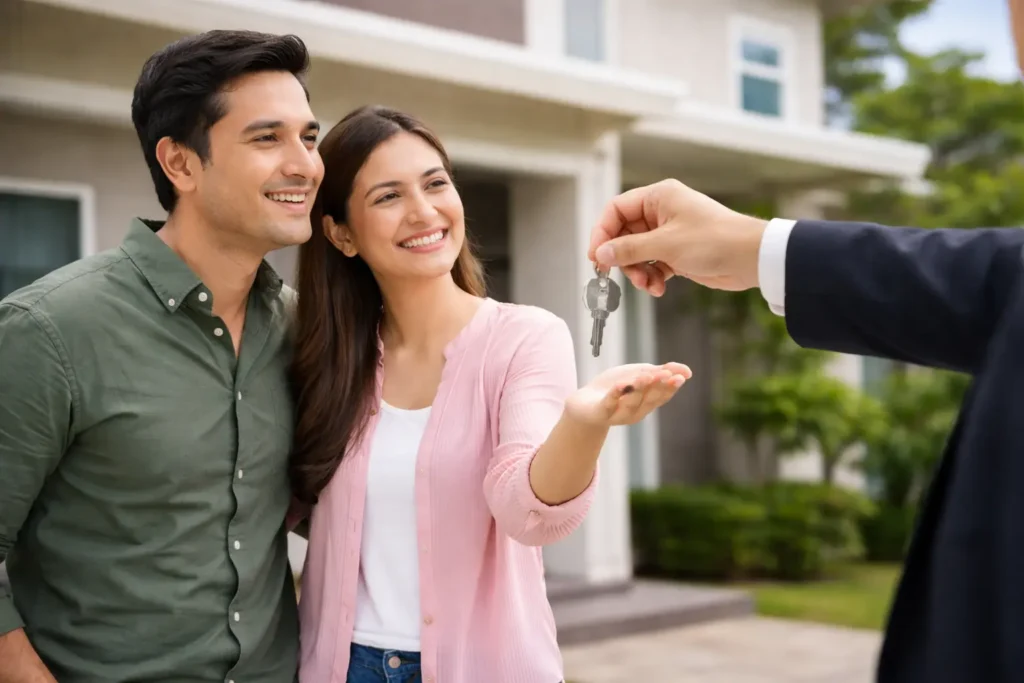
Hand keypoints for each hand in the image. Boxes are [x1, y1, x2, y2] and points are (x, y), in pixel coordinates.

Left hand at [564, 362, 691, 426]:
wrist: (585, 402)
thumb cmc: (616, 388)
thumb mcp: (639, 375)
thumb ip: (662, 372)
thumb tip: (688, 371)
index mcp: (647, 402)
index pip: (662, 395)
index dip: (671, 387)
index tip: (680, 377)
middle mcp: (636, 411)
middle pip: (649, 399)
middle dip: (657, 387)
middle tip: (665, 374)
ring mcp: (618, 414)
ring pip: (631, 403)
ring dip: (639, 390)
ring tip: (645, 377)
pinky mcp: (600, 413)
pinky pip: (609, 405)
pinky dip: (615, 396)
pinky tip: (620, 386)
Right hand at [587, 179, 767, 295]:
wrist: (751, 258)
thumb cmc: (715, 240)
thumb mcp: (665, 244)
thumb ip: (629, 249)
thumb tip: (602, 253)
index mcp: (658, 197)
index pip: (616, 210)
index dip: (602, 232)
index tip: (596, 255)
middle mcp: (662, 212)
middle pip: (624, 234)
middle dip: (622, 258)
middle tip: (618, 275)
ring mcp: (669, 233)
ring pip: (637, 253)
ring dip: (637, 271)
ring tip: (648, 284)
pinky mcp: (677, 253)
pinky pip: (652, 264)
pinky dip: (651, 277)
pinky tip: (659, 288)